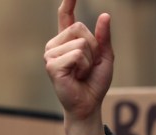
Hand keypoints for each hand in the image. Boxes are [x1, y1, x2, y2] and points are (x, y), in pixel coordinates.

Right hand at [44, 0, 113, 134]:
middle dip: (93, 46)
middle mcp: (55, 45)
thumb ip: (104, 37)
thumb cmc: (94, 82)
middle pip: (79, 27)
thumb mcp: (104, 56)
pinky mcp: (52, 66)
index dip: (68, 2)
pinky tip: (77, 76)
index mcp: (67, 41)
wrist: (88, 104)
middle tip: (87, 66)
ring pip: (80, 42)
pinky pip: (77, 54)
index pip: (65, 16)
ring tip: (82, 73)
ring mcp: (50, 55)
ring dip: (89, 59)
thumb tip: (104, 15)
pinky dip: (84, 66)